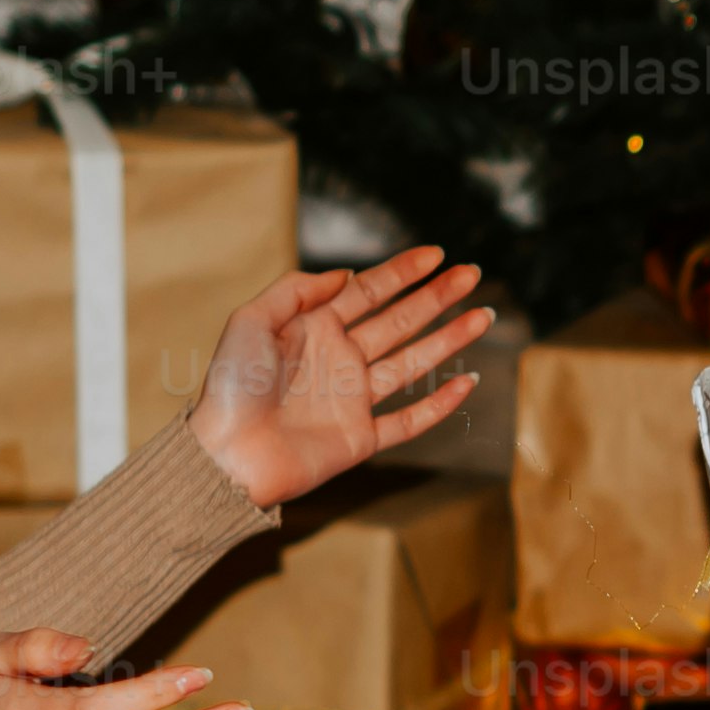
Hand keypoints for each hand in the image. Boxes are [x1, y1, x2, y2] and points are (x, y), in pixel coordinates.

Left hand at [191, 246, 491, 510]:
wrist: (228, 455)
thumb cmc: (231, 387)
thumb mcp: (251, 320)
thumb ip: (296, 290)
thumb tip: (346, 274)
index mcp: (313, 329)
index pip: (367, 292)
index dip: (402, 272)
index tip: (436, 255)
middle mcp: (339, 360)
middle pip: (399, 321)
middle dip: (436, 297)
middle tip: (472, 274)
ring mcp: (353, 399)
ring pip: (413, 363)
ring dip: (449, 339)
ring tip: (482, 316)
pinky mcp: (362, 438)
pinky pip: (410, 420)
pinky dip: (440, 404)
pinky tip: (467, 382)